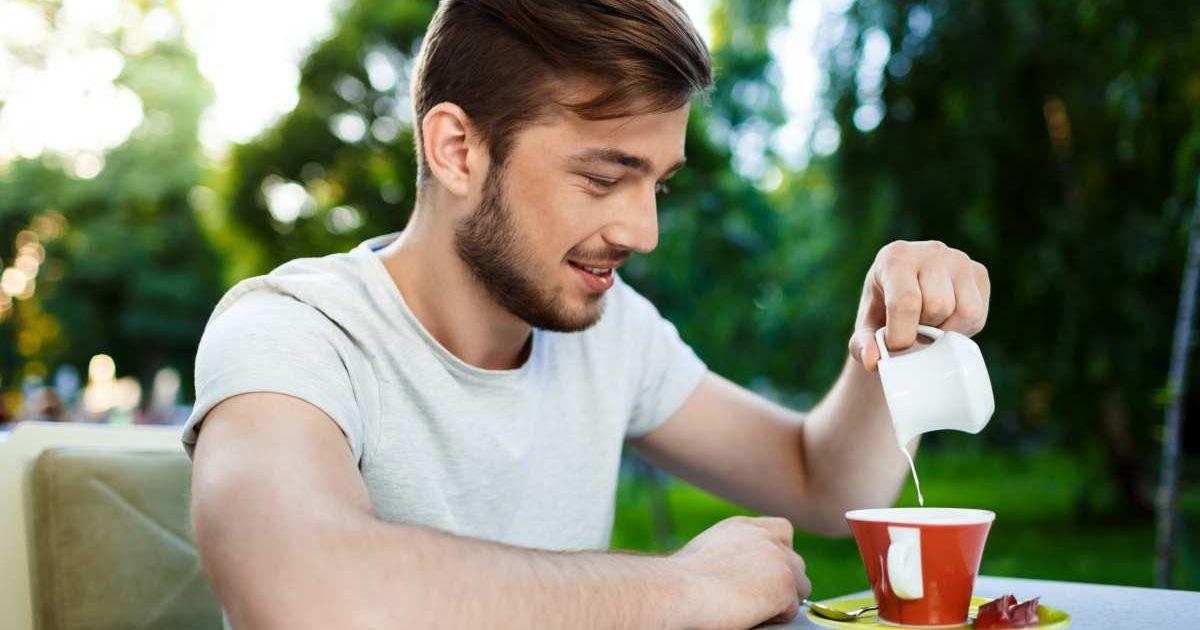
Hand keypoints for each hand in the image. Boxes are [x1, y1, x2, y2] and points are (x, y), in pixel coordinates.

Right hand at [669, 516, 811, 629]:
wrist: (679, 589)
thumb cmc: (681, 579)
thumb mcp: (708, 549)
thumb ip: (735, 551)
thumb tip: (744, 571)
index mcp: (744, 526)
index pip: (782, 531)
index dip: (779, 553)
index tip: (764, 572)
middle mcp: (765, 537)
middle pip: (795, 561)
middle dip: (784, 580)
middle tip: (757, 597)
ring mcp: (779, 559)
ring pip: (801, 586)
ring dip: (783, 599)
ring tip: (752, 607)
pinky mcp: (785, 584)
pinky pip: (792, 609)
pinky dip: (775, 617)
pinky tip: (750, 614)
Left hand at [848, 240, 990, 371]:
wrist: (906, 291)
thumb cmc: (883, 309)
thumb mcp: (867, 326)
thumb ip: (862, 344)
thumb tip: (873, 361)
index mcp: (895, 257)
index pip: (905, 301)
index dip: (901, 334)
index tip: (894, 345)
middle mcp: (930, 251)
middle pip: (936, 307)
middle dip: (924, 331)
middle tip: (913, 331)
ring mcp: (959, 259)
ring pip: (963, 312)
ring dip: (946, 331)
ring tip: (930, 327)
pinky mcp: (979, 272)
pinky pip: (978, 314)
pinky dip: (962, 329)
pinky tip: (946, 324)